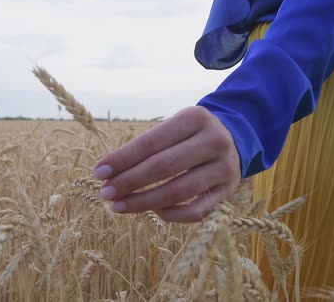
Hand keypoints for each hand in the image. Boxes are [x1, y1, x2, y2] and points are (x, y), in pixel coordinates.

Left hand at [93, 106, 240, 221]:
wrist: (234, 139)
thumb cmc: (188, 135)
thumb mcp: (171, 128)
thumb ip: (144, 147)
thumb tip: (107, 172)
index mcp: (195, 118)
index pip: (152, 142)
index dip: (123, 159)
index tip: (98, 172)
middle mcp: (214, 141)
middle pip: (164, 167)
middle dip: (129, 182)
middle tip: (105, 193)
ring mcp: (224, 168)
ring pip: (179, 191)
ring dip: (143, 202)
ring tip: (117, 206)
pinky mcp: (228, 191)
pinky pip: (196, 211)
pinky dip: (170, 214)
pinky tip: (152, 212)